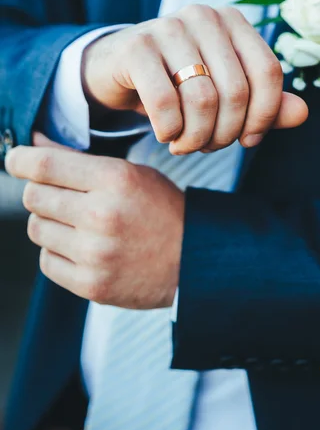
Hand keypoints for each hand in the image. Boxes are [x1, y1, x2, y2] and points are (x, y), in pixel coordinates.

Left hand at [6, 135, 182, 308]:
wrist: (193, 260)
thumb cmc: (161, 211)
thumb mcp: (130, 174)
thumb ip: (79, 160)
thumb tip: (34, 145)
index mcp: (115, 180)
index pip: (44, 165)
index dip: (20, 160)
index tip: (14, 160)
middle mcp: (102, 216)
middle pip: (34, 197)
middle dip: (39, 192)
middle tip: (58, 195)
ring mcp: (95, 254)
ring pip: (36, 229)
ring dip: (48, 222)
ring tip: (77, 224)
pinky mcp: (91, 285)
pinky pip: (46, 261)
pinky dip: (56, 252)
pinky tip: (81, 248)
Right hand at [83, 5, 307, 153]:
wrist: (118, 70)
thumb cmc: (178, 83)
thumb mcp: (224, 93)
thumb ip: (265, 104)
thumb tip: (302, 114)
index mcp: (234, 21)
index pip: (269, 73)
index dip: (264, 116)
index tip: (247, 140)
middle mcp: (204, 16)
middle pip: (236, 92)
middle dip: (224, 134)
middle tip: (207, 146)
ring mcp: (168, 26)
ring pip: (203, 100)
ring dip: (196, 138)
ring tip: (185, 144)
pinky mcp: (136, 46)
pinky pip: (164, 102)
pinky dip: (169, 131)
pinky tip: (165, 135)